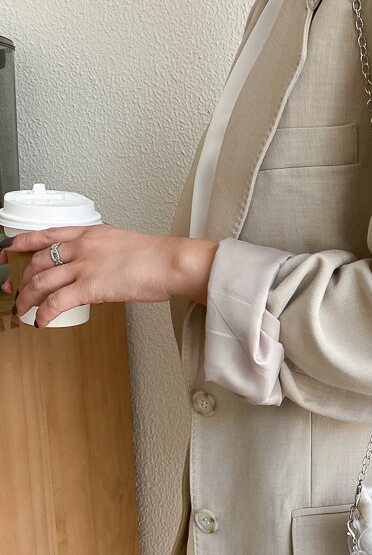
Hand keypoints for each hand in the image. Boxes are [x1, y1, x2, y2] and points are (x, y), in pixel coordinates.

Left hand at [2, 224, 217, 326]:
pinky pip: (56, 303)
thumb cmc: (158, 258)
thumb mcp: (125, 244)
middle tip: (12, 288)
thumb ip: (106, 252)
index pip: (46, 234)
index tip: (7, 249)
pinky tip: (41, 322)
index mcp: (90, 232)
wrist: (171, 264)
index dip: (21, 242)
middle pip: (37, 261)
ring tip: (21, 309)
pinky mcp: (90, 287)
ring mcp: (84, 266)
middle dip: (19, 276)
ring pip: (40, 282)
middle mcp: (81, 246)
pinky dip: (44, 314)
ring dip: (26, 298)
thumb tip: (102, 268)